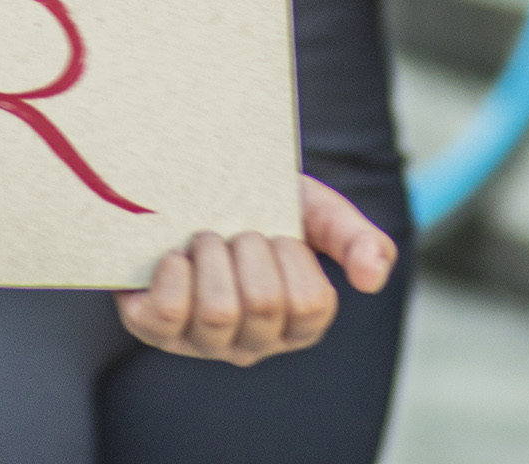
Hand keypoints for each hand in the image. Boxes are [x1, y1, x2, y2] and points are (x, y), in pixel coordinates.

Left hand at [115, 175, 395, 365]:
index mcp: (296, 323)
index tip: (277, 230)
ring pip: (218, 313)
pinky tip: (176, 254)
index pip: (311, 305)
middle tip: (237, 229)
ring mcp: (201, 341)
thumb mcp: (315, 211)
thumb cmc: (261, 206)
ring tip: (206, 237)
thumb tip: (373, 278)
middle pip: (262, 305)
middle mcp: (252, 343)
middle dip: (249, 247)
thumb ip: (355, 238)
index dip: (291, 256)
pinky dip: (174, 273)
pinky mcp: (156, 329)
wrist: (194, 186)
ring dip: (212, 254)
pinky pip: (167, 314)